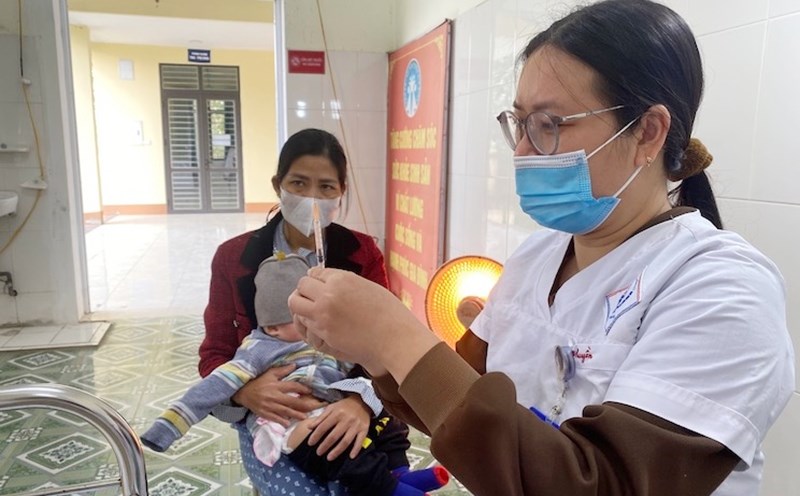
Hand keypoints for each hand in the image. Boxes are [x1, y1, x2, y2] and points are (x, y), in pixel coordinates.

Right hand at [232, 364, 325, 426]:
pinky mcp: (264, 413)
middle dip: (303, 405)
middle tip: (314, 407)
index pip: (292, 387)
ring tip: (305, 418)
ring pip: (285, 412)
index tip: (311, 391)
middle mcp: (274, 396)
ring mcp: (269, 406)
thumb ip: (282, 370)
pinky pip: (274, 418)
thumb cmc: (258, 382)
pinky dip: (281, 421)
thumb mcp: (269, 373)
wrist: (242, 392)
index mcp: (276, 385)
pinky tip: (288, 424)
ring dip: (295, 415)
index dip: (302, 389)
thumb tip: (294, 365)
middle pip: (291, 402)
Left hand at [289, 268, 415, 372]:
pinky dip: (307, 321)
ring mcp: (323, 314)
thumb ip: (346, 283)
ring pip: (295, 303)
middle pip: (301, 285)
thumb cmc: (389, 313)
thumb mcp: (367, 287)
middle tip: (312, 297)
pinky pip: (304, 322)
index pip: (315, 272)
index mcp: (342, 279)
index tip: (316, 283)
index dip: (315, 278)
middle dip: (305, 290)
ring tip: (311, 310)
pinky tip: (318, 323)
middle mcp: (329, 293)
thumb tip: (330, 281)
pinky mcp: (323, 332)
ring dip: (301, 305)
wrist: (394, 338)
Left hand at [306, 395, 370, 459]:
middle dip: (325, 445)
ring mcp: (356, 426)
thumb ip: (321, 418)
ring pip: (346, 441)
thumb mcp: (331, 408)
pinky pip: (360, 441)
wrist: (362, 401)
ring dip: (337, 451)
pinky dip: (356, 449)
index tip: (310, 443)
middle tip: (318, 453)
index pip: (323, 426)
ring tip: (329, 457)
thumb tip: (309, 427)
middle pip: (334, 436)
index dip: (316, 436)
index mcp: (337, 413)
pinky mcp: (364, 429)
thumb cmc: (344, 406)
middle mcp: (346, 420)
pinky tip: (351, 457)